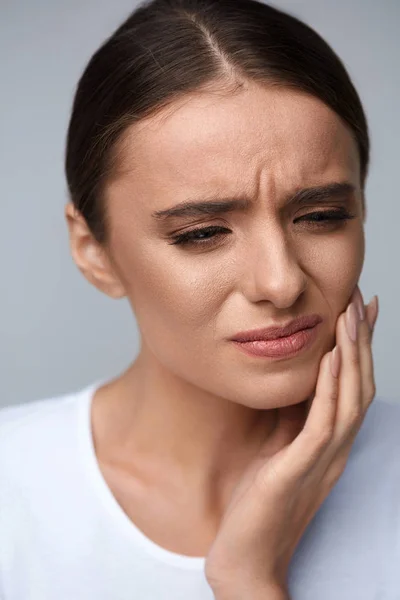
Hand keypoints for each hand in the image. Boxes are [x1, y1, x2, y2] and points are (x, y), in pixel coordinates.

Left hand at [204, 286, 378, 593]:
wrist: (245, 555)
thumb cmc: (259, 501)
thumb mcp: (276, 447)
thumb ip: (290, 417)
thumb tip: (293, 379)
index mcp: (329, 442)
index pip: (353, 387)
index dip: (360, 350)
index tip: (359, 312)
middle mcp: (335, 448)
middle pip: (360, 385)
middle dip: (361, 342)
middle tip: (360, 301)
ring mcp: (323, 458)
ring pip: (350, 398)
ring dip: (352, 355)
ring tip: (348, 316)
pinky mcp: (301, 467)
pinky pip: (323, 421)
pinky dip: (329, 386)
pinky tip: (329, 358)